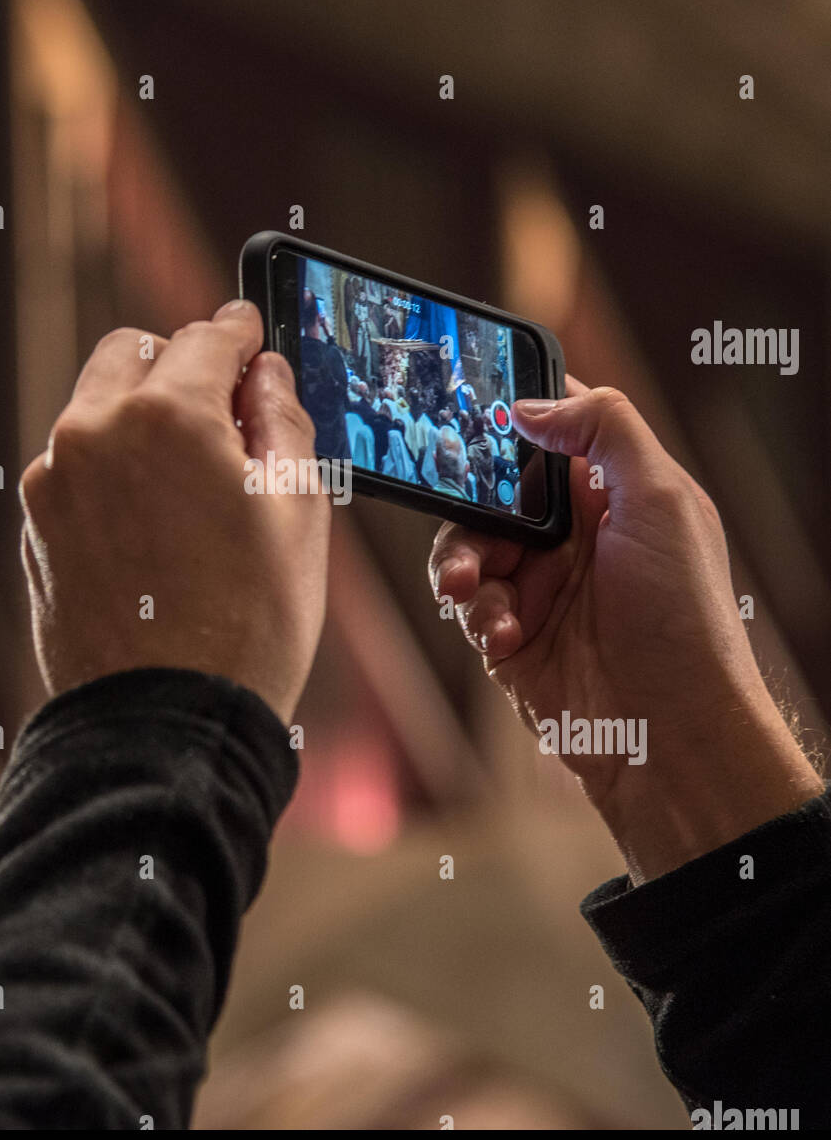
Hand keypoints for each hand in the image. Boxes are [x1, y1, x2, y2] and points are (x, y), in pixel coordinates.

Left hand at [20, 300, 329, 725]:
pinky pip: (77, 465)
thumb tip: (263, 374)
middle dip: (180, 366)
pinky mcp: (36, 526)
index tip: (251, 334)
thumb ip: (282, 418)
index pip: (207, 335)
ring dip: (142, 418)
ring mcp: (54, 481)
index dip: (241, 331)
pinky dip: (113, 469)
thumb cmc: (250, 624)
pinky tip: (153, 524)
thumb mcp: (298, 510)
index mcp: (166, 416)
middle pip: (135, 353)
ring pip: (98, 408)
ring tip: (192, 483)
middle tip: (227, 412)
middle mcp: (94, 432)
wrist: (167, 724)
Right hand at [429, 378, 821, 882]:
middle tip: (456, 509)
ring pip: (467, 546)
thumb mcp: (662, 501)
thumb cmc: (683, 616)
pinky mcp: (510, 636)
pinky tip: (503, 636)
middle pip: (492, 490)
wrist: (668, 734)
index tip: (470, 409)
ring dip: (461, 562)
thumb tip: (531, 406)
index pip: (553, 434)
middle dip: (467, 501)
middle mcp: (573, 536)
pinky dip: (477, 615)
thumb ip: (605, 430)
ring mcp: (539, 586)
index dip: (513, 417)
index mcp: (613, 494)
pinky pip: (467, 606)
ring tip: (467, 588)